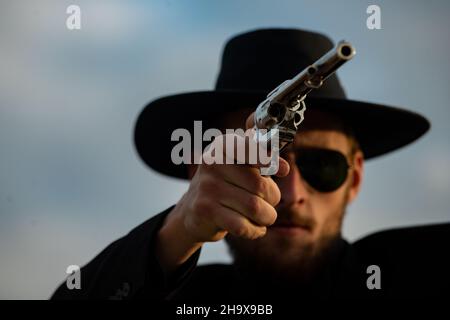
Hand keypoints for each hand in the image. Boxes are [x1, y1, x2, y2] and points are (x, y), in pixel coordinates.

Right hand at [156, 112, 289, 271]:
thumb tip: (284, 166)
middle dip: (273, 197)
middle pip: (260, 184)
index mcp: (222, 147)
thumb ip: (261, 159)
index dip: (269, 159)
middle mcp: (212, 163)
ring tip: (265, 217)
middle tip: (270, 202)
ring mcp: (207, 187)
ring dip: (267, 216)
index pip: (249, 148)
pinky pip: (243, 225)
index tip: (283, 170)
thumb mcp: (238, 165)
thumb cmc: (224, 185)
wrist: (192, 211)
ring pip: (255, 207)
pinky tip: (255, 228)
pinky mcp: (205, 211)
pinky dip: (255, 230)